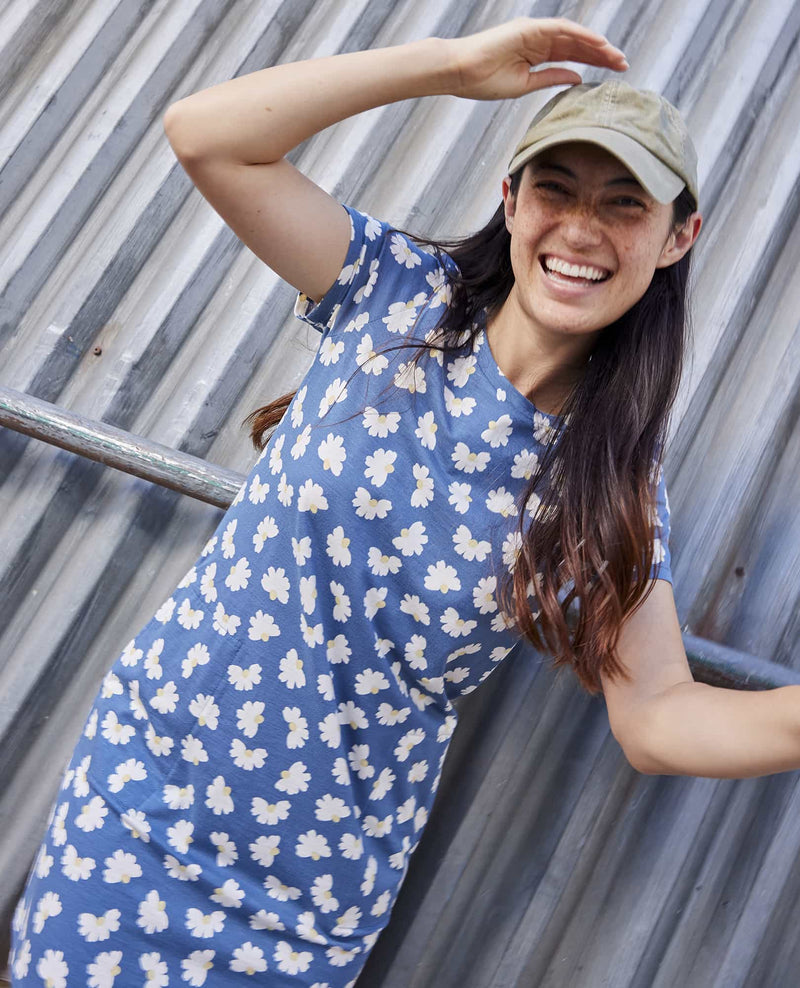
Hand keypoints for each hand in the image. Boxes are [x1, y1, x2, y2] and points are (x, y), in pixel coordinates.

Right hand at [444, 17, 627, 100]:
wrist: (461, 72)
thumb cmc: (484, 81)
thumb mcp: (524, 85)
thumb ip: (551, 78)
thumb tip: (577, 77)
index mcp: (536, 54)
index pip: (572, 57)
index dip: (593, 63)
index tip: (613, 73)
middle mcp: (539, 40)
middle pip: (577, 45)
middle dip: (602, 55)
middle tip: (624, 65)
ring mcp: (535, 32)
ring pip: (574, 36)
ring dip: (597, 45)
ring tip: (617, 56)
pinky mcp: (530, 28)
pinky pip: (562, 29)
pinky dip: (581, 35)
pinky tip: (599, 44)